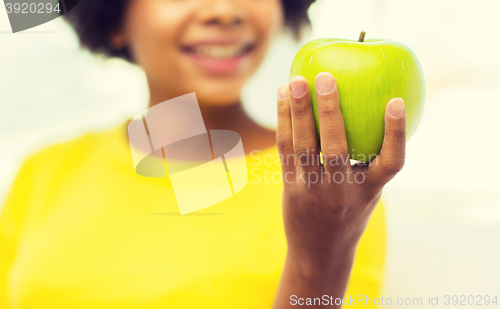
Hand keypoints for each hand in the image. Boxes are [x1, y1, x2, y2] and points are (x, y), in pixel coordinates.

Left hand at [273, 72, 405, 306]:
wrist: (320, 251)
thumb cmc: (349, 213)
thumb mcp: (366, 192)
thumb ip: (368, 161)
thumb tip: (370, 111)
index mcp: (370, 190)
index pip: (392, 162)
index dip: (395, 133)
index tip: (395, 102)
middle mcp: (342, 190)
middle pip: (337, 148)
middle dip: (331, 111)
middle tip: (325, 77)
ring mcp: (314, 190)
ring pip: (305, 147)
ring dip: (298, 112)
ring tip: (295, 80)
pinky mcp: (291, 187)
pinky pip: (286, 151)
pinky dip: (283, 122)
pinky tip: (281, 97)